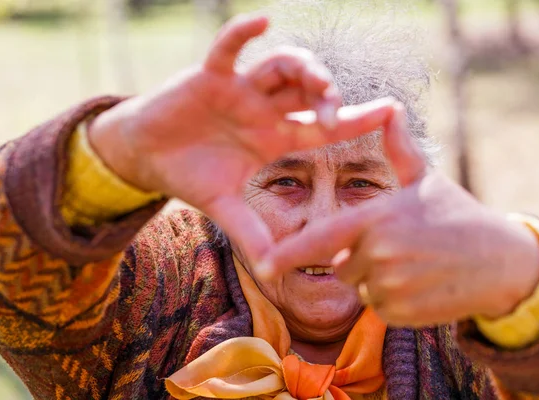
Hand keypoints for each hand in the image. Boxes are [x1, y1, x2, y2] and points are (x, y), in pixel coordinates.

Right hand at [88, 14, 397, 263]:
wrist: (147, 157)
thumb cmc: (189, 176)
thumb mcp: (224, 207)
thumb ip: (251, 234)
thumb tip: (274, 273)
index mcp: (276, 137)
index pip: (324, 126)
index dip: (357, 118)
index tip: (391, 111)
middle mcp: (265, 109)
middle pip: (308, 90)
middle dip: (328, 94)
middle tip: (334, 113)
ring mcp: (239, 90)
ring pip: (280, 65)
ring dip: (302, 68)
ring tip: (316, 82)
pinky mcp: (209, 76)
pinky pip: (228, 49)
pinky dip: (242, 32)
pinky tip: (262, 21)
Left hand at [258, 104, 538, 326]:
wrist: (501, 260)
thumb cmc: (457, 215)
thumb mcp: (425, 179)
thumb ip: (397, 149)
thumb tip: (390, 107)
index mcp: (376, 218)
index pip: (322, 240)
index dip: (288, 255)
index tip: (263, 266)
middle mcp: (379, 253)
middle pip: (341, 267)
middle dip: (358, 260)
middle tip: (398, 247)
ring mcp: (392, 286)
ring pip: (360, 289)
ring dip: (376, 280)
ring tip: (413, 263)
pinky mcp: (403, 313)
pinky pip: (379, 308)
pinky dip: (393, 300)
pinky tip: (421, 283)